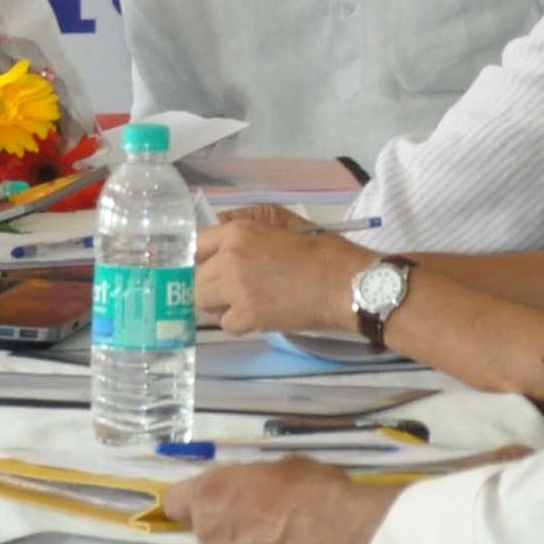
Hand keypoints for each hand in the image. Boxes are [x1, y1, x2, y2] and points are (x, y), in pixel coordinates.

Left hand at [156, 458, 393, 543]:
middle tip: (263, 521)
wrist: (349, 539)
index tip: (207, 502)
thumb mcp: (282, 469)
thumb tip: (256, 492)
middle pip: (206, 530)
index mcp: (208, 497)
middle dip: (227, 526)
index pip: (176, 502)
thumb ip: (253, 483)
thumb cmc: (316, 493)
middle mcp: (208, 535)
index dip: (191, 501)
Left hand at [201, 207, 364, 336]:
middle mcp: (230, 258)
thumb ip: (250, 219)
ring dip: (217, 304)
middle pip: (194, 276)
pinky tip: (254, 317)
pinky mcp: (248, 315)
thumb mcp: (286, 223)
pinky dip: (237, 324)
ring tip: (239, 303)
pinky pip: (225, 324)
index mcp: (238, 233)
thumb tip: (220, 222)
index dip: (198, 258)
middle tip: (228, 289)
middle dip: (208, 284)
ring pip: (202, 301)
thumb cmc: (325, 251)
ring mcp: (236, 288)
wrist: (349, 283)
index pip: (195, 245)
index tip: (205, 267)